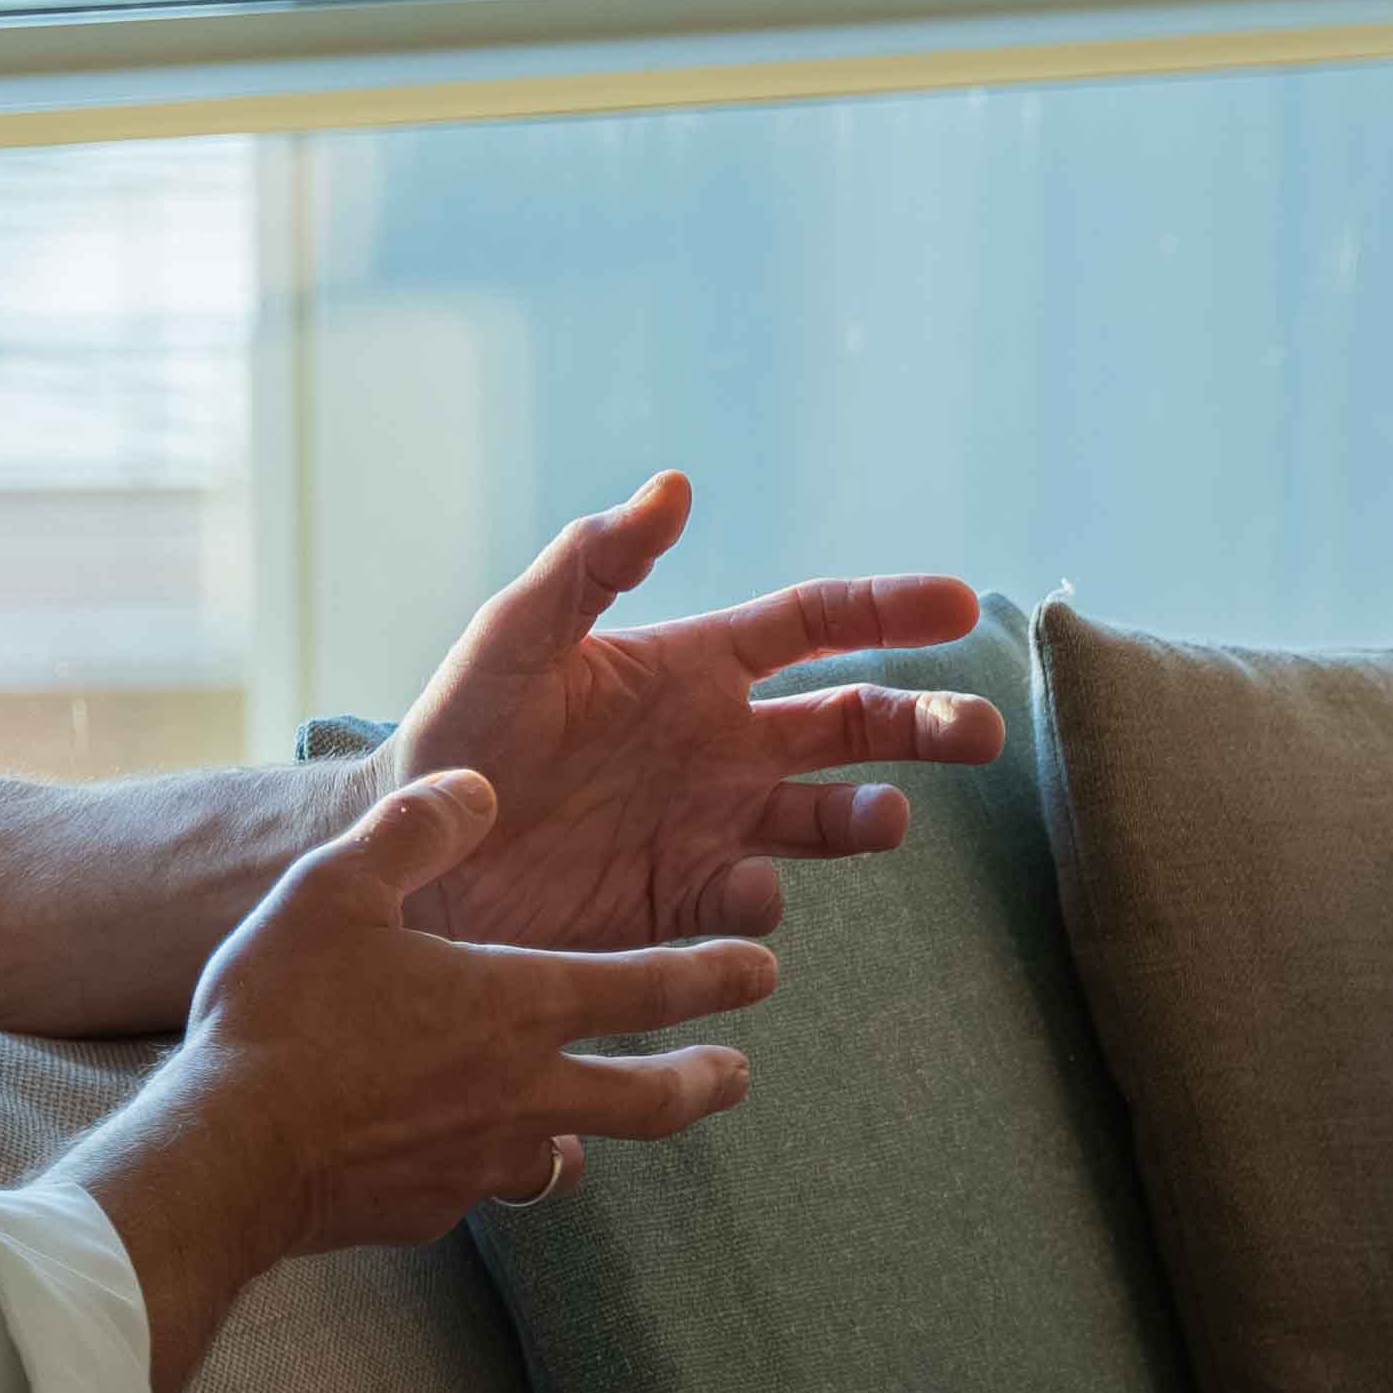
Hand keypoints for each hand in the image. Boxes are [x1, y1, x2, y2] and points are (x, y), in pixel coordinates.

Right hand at [125, 764, 772, 1268]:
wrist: (225, 1157)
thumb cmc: (284, 1015)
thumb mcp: (338, 888)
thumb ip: (416, 830)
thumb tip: (477, 787)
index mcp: (516, 1006)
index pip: (649, 988)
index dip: (715, 974)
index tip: (765, 969)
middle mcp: (521, 1092)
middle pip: (649, 1098)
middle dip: (702, 1082)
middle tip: (738, 1074)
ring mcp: (478, 1163)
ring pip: (563, 1154)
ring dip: (590, 1137)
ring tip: (590, 1137)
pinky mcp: (428, 1212)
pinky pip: (478, 1189)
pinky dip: (486, 1173)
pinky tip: (465, 1167)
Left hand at [381, 474, 1000, 957]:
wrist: (409, 858)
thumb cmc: (457, 731)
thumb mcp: (517, 635)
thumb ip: (593, 562)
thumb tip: (675, 484)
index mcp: (693, 668)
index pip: (815, 626)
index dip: (890, 611)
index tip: (961, 605)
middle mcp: (722, 746)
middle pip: (856, 724)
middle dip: (927, 724)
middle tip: (983, 732)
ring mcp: (711, 828)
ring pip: (828, 817)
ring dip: (870, 815)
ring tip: (887, 817)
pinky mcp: (684, 908)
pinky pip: (753, 906)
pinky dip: (769, 901)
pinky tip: (752, 892)